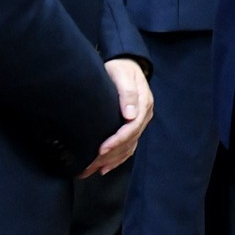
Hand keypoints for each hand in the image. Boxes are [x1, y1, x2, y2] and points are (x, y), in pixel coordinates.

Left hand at [82, 58, 154, 177]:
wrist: (127, 64)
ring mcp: (140, 122)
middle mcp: (143, 116)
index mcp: (143, 104)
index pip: (132, 128)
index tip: (101, 149)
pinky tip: (106, 167)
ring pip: (128, 147)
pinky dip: (118, 159)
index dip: (117, 141)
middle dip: (110, 155)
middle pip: (129, 142)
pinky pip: (128, 147)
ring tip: (93, 170)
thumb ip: (128, 93)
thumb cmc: (122, 69)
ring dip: (112, 161)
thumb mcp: (124, 75)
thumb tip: (130, 115)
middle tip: (91, 165)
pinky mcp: (133, 126)